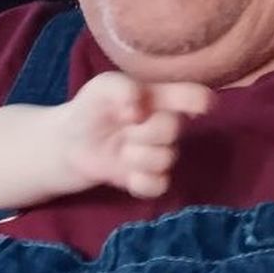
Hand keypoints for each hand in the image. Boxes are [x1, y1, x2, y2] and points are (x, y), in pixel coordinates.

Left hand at [62, 71, 212, 198]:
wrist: (72, 144)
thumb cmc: (93, 108)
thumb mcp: (102, 87)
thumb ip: (122, 87)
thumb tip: (139, 108)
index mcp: (161, 98)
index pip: (194, 96)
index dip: (202, 100)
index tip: (201, 106)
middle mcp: (166, 125)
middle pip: (174, 128)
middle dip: (146, 129)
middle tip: (125, 128)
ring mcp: (160, 154)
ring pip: (166, 158)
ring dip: (138, 155)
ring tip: (120, 151)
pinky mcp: (150, 180)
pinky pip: (160, 185)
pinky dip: (141, 182)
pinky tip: (127, 176)